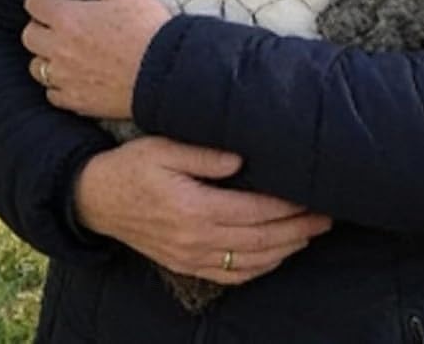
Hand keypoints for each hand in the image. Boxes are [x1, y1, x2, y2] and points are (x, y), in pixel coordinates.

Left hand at [22, 0, 170, 119]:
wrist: (165, 74)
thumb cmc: (147, 28)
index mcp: (67, 17)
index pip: (33, 3)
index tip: (50, 0)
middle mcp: (59, 48)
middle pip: (29, 36)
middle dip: (38, 28)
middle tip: (56, 26)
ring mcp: (66, 77)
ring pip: (36, 68)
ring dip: (45, 58)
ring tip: (63, 54)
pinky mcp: (77, 102)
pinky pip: (52, 95)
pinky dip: (58, 86)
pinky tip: (73, 79)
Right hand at [74, 138, 332, 284]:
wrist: (97, 199)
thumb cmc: (131, 166)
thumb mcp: (160, 147)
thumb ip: (201, 153)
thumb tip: (240, 158)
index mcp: (194, 206)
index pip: (254, 210)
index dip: (286, 205)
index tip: (310, 194)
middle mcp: (197, 238)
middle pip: (261, 239)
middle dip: (298, 228)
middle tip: (326, 216)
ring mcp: (192, 256)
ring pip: (252, 260)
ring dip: (286, 249)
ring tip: (311, 233)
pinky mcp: (187, 265)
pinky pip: (233, 274)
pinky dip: (262, 267)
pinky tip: (277, 255)